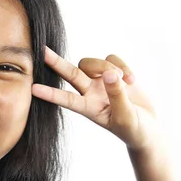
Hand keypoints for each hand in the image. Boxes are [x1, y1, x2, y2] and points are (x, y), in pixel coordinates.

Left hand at [31, 45, 160, 151]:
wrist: (147, 128)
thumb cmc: (134, 129)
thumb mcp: (126, 117)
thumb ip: (118, 95)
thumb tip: (110, 73)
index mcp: (89, 108)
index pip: (66, 99)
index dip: (50, 94)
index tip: (33, 89)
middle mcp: (91, 93)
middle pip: (71, 74)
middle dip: (57, 62)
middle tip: (42, 50)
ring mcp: (102, 82)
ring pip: (93, 63)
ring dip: (108, 66)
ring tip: (126, 81)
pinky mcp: (115, 72)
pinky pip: (112, 59)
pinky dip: (123, 65)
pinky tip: (132, 80)